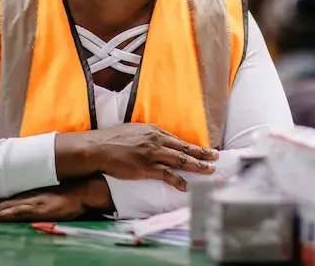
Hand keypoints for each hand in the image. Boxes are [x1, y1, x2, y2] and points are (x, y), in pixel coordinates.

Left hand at [0, 184, 86, 222]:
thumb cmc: (63, 194)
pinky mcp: (35, 208)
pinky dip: (1, 214)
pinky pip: (15, 212)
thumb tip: (16, 204)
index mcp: (17, 197)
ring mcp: (26, 203)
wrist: (81, 190)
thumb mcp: (42, 197)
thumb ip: (28, 200)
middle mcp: (18, 199)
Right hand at [88, 124, 218, 190]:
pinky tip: (186, 185)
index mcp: (154, 131)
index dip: (193, 147)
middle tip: (216, 157)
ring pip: (180, 160)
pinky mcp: (146, 167)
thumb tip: (159, 139)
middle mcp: (157, 141)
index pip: (179, 140)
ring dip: (197, 166)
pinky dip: (178, 180)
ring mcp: (152, 154)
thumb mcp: (135, 130)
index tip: (205, 150)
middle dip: (202, 154)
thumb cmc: (114, 139)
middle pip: (185, 149)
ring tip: (209, 171)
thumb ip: (149, 135)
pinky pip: (167, 174)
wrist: (98, 147)